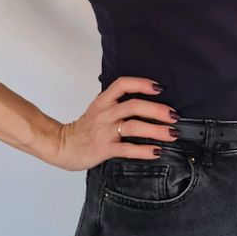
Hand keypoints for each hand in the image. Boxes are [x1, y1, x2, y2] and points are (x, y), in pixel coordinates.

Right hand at [50, 76, 179, 171]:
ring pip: (134, 127)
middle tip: (174, 115)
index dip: (142, 83)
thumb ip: (117, 102)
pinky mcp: (104, 149)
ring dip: (156, 130)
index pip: (122, 84)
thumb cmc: (84, 128)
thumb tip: (145, 99)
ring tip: (172, 134)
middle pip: (134, 106)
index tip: (159, 88)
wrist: (62, 145)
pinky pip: (127, 149)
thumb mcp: (99, 108)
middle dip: (158, 110)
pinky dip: (144, 150)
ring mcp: (104, 131)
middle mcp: (105, 113)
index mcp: (104, 101)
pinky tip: (157, 151)